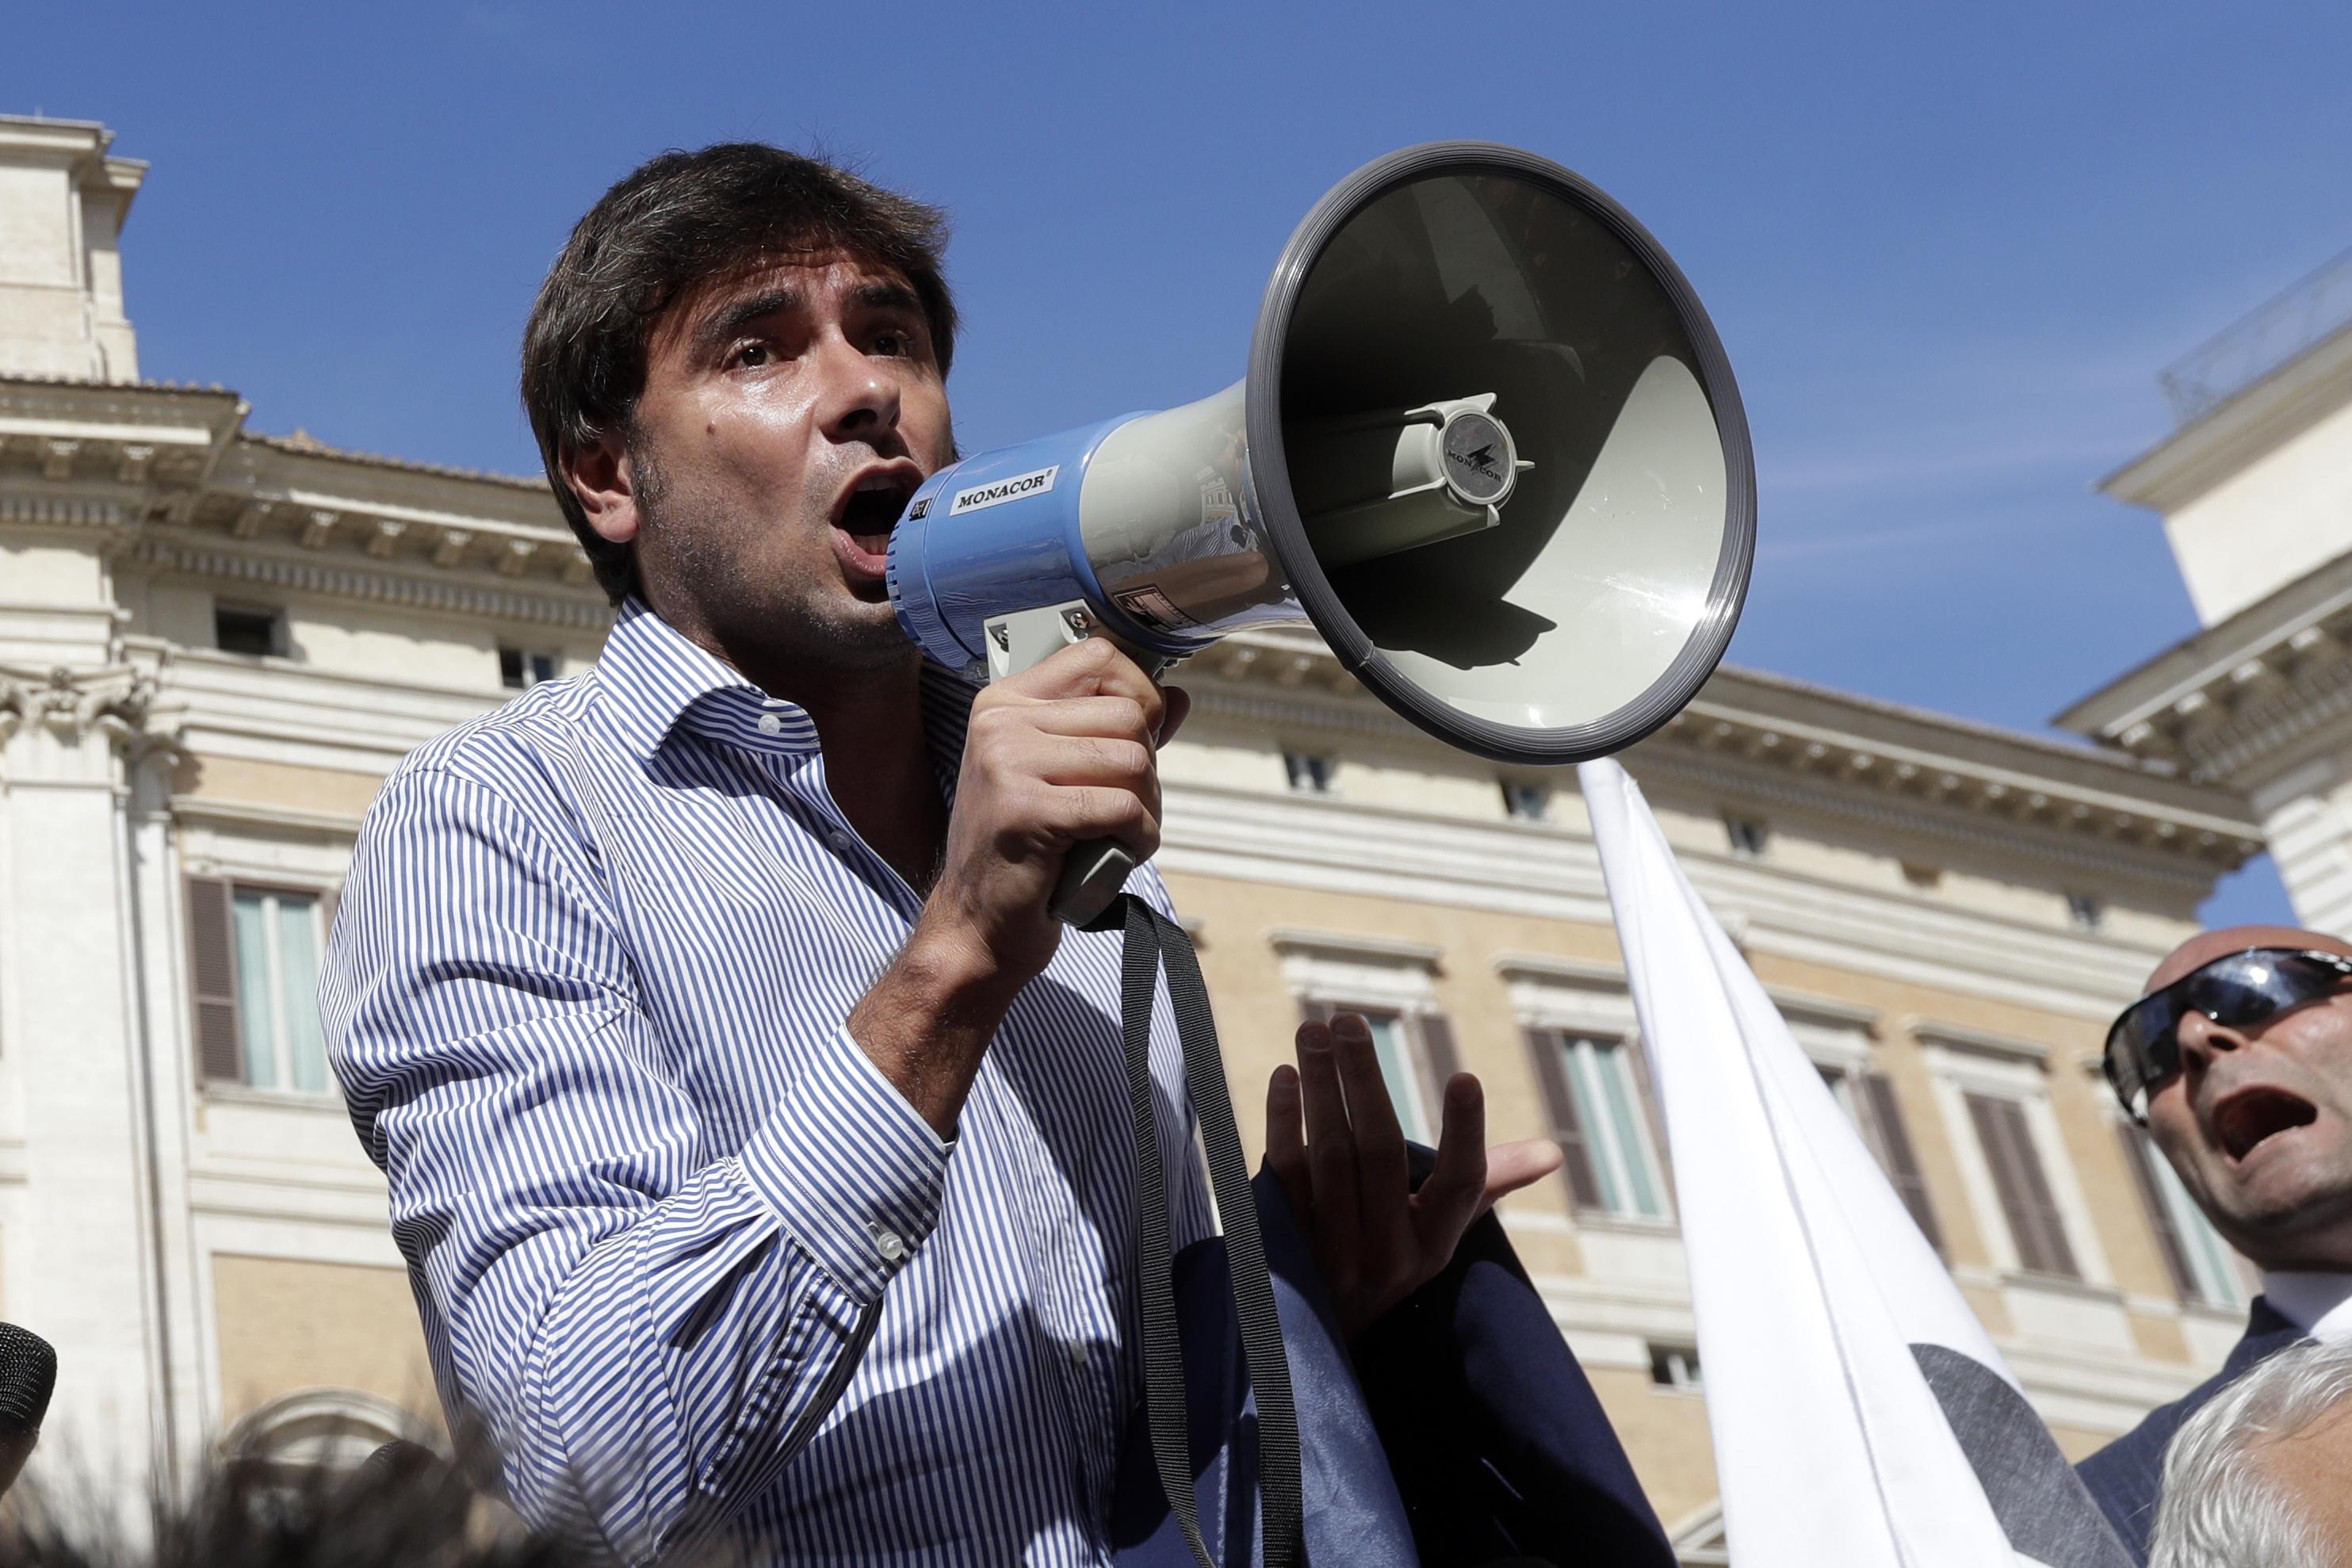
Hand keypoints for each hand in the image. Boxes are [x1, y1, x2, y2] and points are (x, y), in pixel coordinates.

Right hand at [855, 638, 1186, 1132]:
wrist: (976, 929)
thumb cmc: (1026, 855)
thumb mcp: (1065, 779)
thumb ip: (1116, 735)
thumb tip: (1178, 696)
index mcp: (1004, 702)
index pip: (1102, 658)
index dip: (1140, 697)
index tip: (1134, 745)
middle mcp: (999, 721)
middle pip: (1130, 714)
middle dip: (1147, 770)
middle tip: (1121, 811)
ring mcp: (1005, 762)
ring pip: (1135, 760)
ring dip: (1145, 809)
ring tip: (1115, 837)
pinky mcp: (1024, 809)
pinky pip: (1123, 808)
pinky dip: (1137, 839)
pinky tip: (1113, 856)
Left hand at [1265, 1013, 1563, 1339]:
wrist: (1312, 1333)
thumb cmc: (1389, 1255)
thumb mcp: (1438, 1230)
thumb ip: (1487, 1181)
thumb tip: (1553, 1151)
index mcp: (1434, 1244)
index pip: (1461, 1186)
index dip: (1466, 1133)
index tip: (1466, 1075)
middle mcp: (1388, 1254)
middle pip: (1381, 1154)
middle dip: (1364, 1080)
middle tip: (1347, 1019)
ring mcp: (1333, 1253)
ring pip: (1330, 1157)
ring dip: (1322, 1088)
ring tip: (1313, 1029)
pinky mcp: (1285, 1244)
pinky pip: (1285, 1177)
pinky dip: (1283, 1123)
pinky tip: (1285, 1077)